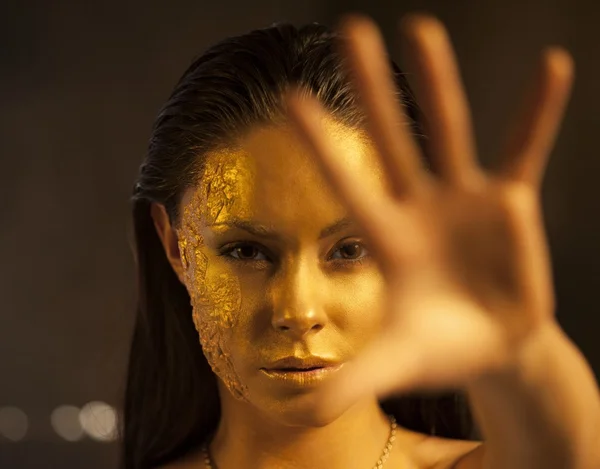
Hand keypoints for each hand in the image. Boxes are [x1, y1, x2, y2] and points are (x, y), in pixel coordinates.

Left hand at [285, 14, 573, 403]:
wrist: (491, 346)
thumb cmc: (435, 350)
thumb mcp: (393, 363)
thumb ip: (352, 380)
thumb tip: (306, 409)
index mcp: (387, 235)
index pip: (345, 180)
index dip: (319, 142)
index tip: (287, 97)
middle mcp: (420, 205)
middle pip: (391, 136)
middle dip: (370, 87)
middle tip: (348, 29)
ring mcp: (465, 198)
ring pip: (448, 128)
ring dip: (437, 81)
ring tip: (420, 29)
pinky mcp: (510, 203)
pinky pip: (524, 148)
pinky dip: (537, 111)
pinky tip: (550, 66)